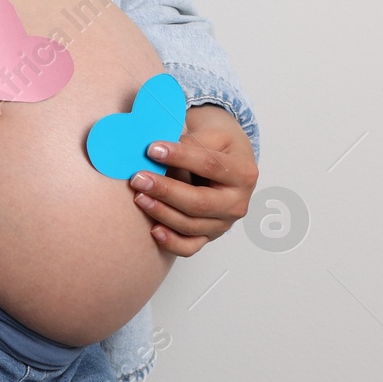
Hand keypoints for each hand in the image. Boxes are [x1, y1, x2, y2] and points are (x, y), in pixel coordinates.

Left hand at [128, 104, 257, 255]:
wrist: (229, 159)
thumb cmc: (219, 145)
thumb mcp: (213, 135)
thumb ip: (190, 143)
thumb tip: (158, 153)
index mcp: (243, 174)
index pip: (209, 165)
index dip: (180, 157)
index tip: (152, 149)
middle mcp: (237, 203)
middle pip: (199, 202)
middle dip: (166, 191)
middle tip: (139, 178)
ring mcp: (224, 223)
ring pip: (190, 225)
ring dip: (161, 212)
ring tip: (139, 197)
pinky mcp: (209, 236)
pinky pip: (189, 247)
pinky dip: (171, 242)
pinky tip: (153, 230)